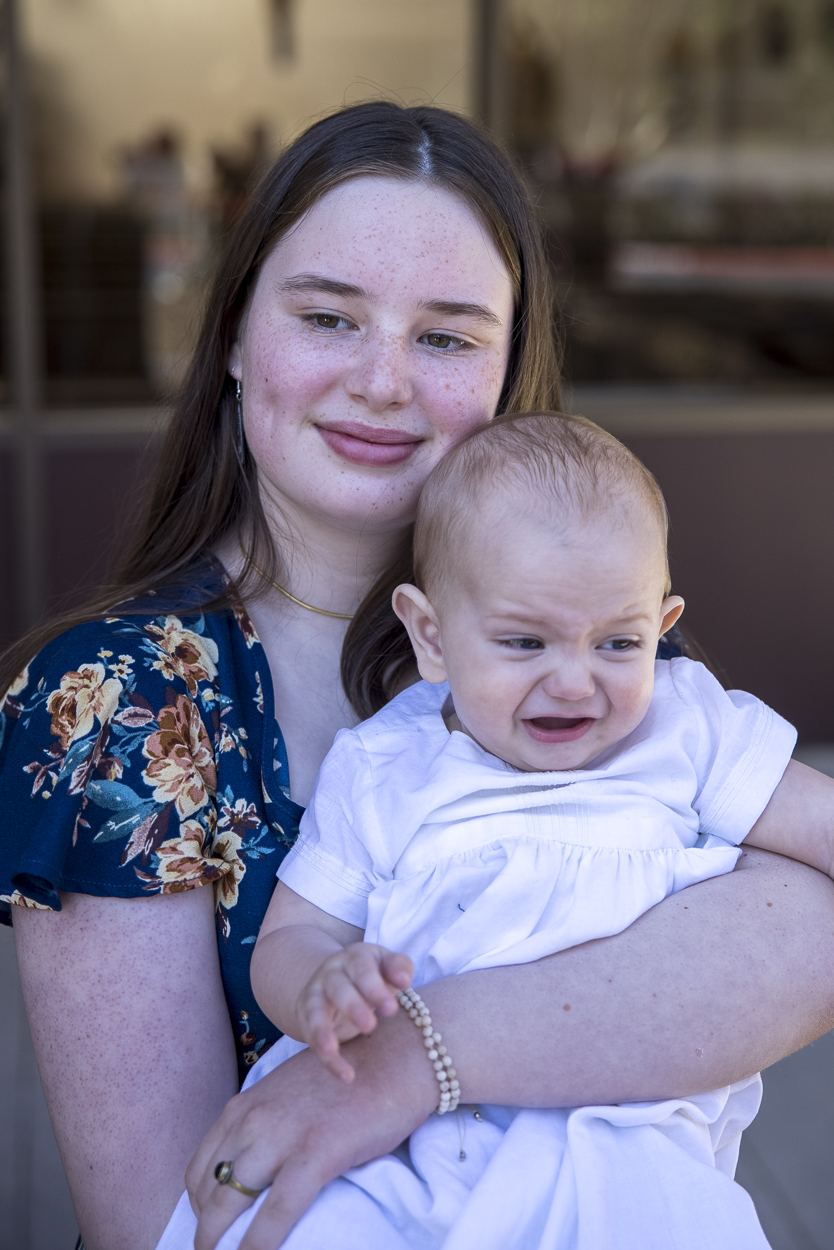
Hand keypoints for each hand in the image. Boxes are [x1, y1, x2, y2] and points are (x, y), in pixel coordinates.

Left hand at [187, 1009, 437, 1249]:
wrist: (394, 1056)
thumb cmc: (346, 1078)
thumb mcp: (288, 1094)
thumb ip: (264, 1125)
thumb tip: (251, 1169)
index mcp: (245, 1106)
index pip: (200, 1167)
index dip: (199, 1207)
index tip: (210, 1229)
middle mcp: (253, 1119)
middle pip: (209, 1189)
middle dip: (205, 1232)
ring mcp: (282, 1135)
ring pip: (230, 1202)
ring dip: (221, 1241)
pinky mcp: (317, 1152)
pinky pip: (276, 1210)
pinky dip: (260, 1243)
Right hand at [297, 942, 412, 1080]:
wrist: (331, 978)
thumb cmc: (371, 974)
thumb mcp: (385, 965)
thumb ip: (398, 967)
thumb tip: (404, 979)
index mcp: (355, 958)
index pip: (363, 969)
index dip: (375, 988)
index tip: (391, 1008)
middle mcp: (332, 973)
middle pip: (338, 987)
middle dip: (352, 1006)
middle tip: (369, 1025)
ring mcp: (316, 995)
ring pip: (316, 1012)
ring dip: (323, 1030)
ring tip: (332, 1050)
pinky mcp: (307, 1019)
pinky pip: (313, 1039)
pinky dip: (327, 1058)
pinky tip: (345, 1075)